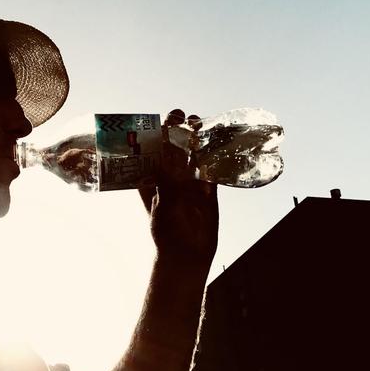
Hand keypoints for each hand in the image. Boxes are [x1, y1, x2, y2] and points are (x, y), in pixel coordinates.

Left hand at [138, 109, 219, 260]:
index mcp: (152, 180)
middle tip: (180, 115)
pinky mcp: (207, 189)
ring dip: (195, 139)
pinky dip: (214, 155)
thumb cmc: (166, 233)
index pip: (151, 152)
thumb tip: (166, 161)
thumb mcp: (162, 206)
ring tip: (197, 121)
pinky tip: (218, 140)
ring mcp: (189, 182)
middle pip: (173, 148)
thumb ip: (166, 184)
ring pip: (192, 155)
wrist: (187, 255)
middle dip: (176, 131)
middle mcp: (170, 178)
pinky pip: (212, 168)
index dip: (154, 135)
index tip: (158, 121)